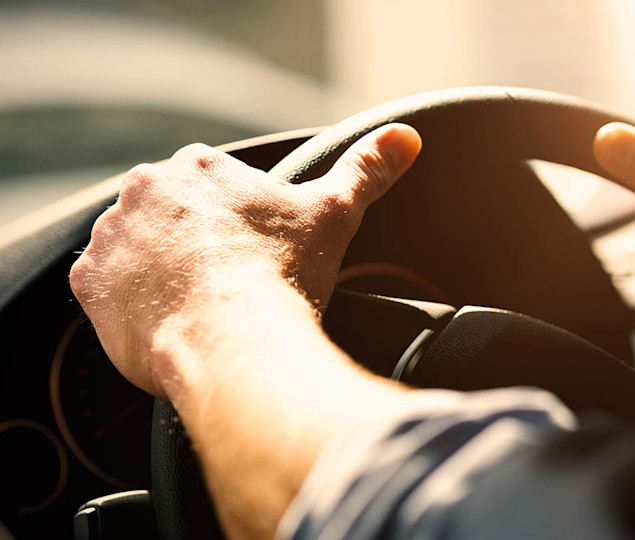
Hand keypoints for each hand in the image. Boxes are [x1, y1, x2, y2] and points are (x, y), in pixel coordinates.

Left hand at [70, 123, 421, 394]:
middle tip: (230, 283)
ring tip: (201, 304)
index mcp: (198, 167)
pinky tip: (170, 319)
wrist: (236, 341)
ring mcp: (111, 237)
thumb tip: (405, 138)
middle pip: (170, 217)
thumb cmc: (284, 275)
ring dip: (159, 269)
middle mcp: (144, 190)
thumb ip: (367, 170)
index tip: (254, 254)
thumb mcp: (335, 213)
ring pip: (136, 249)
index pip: (212, 188)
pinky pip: (105, 288)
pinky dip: (130, 302)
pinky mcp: (89, 284)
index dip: (236, 225)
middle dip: (194, 245)